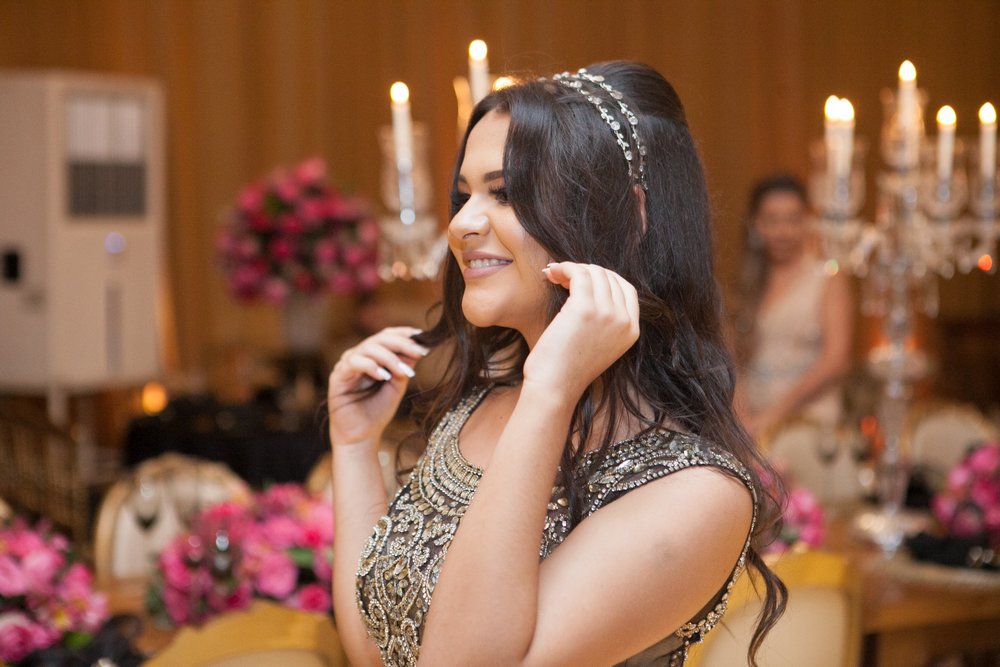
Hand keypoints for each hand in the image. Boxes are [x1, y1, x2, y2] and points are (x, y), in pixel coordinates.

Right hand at [327, 326, 427, 445]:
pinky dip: (371, 366)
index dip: (404, 334)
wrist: (362, 436)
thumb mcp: (397, 386)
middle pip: (379, 339)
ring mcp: (347, 364)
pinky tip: (383, 376)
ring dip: (389, 358)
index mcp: (372, 356)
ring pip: (368, 348)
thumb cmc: (378, 412)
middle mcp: (358, 356)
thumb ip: (403, 367)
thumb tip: (416, 349)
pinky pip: (354, 362)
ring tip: (403, 372)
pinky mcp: (337, 376)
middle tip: (419, 353)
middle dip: (402, 344)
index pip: (387, 336)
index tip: (423, 338)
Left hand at [523, 262, 639, 399]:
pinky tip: (551, 273)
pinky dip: (564, 268)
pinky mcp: (585, 308)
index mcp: (632, 331)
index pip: (626, 288)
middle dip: (585, 271)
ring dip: (571, 268)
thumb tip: (591, 285)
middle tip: (563, 276)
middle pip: (609, 277)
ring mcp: (607, 313)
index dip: (604, 278)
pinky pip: (578, 274)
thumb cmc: (568, 367)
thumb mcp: (600, 344)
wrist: (554, 387)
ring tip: (554, 275)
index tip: (582, 280)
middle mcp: (624, 320)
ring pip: (593, 272)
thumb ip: (606, 320)